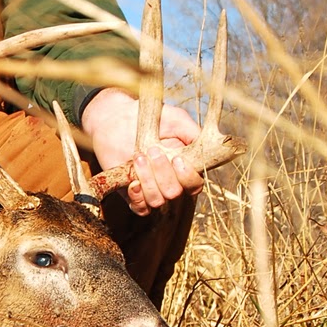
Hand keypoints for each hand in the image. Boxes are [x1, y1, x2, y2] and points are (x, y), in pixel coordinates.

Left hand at [80, 88, 203, 216]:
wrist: (116, 118)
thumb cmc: (150, 119)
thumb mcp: (177, 120)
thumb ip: (194, 134)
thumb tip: (210, 147)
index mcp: (184, 167)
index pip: (195, 185)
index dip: (187, 177)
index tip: (177, 159)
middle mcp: (169, 181)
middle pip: (175, 193)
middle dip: (163, 173)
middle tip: (153, 150)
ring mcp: (151, 188)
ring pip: (158, 200)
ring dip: (148, 179)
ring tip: (139, 156)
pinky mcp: (131, 192)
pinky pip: (141, 208)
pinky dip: (138, 197)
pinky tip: (133, 181)